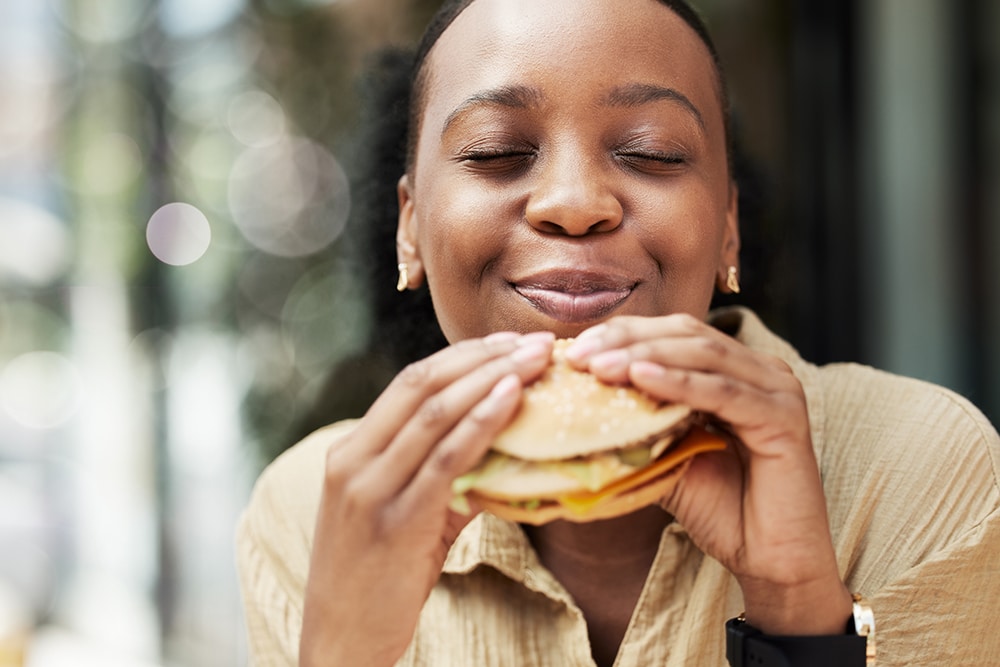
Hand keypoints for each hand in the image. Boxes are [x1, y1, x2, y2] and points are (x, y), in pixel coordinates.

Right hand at [300, 332, 553, 665]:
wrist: (342, 642)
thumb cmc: (376, 579)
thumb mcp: (401, 514)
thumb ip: (441, 478)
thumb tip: (501, 447)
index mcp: (351, 451)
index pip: (410, 383)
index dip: (462, 356)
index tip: (508, 343)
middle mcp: (354, 460)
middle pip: (423, 385)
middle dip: (483, 356)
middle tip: (534, 342)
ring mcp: (370, 489)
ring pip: (435, 413)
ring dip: (492, 379)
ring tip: (536, 361)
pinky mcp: (396, 522)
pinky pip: (446, 459)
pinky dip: (482, 423)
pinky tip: (512, 400)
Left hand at [565, 314, 851, 634]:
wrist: (770, 560)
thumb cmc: (720, 509)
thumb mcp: (667, 456)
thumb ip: (638, 424)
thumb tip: (577, 405)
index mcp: (734, 370)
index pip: (672, 333)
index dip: (622, 334)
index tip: (575, 349)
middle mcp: (760, 370)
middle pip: (685, 333)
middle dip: (627, 340)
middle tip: (579, 355)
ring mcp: (777, 389)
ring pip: (701, 355)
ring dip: (645, 356)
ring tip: (600, 367)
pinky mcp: (784, 417)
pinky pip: (722, 392)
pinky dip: (679, 382)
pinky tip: (641, 378)